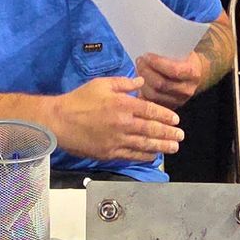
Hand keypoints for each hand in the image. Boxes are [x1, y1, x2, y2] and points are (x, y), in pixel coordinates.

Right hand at [55, 74, 183, 164]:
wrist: (59, 121)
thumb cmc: (79, 100)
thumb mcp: (101, 84)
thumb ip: (123, 83)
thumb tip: (141, 82)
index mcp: (122, 104)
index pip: (150, 110)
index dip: (165, 115)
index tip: (175, 120)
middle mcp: (123, 123)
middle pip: (151, 129)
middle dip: (168, 133)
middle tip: (180, 135)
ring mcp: (117, 140)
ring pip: (145, 144)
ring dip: (161, 146)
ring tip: (174, 147)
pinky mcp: (109, 152)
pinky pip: (132, 155)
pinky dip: (144, 156)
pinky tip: (153, 156)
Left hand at [135, 49, 207, 109]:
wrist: (195, 74)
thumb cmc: (185, 59)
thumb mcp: (182, 51)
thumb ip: (169, 50)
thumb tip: (149, 45)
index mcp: (192, 73)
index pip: (173, 70)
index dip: (157, 63)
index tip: (146, 55)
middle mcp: (186, 89)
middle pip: (161, 84)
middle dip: (146, 72)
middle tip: (139, 61)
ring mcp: (178, 101)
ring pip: (153, 95)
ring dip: (141, 82)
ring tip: (138, 69)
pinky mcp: (170, 107)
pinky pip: (151, 102)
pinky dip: (142, 92)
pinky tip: (138, 83)